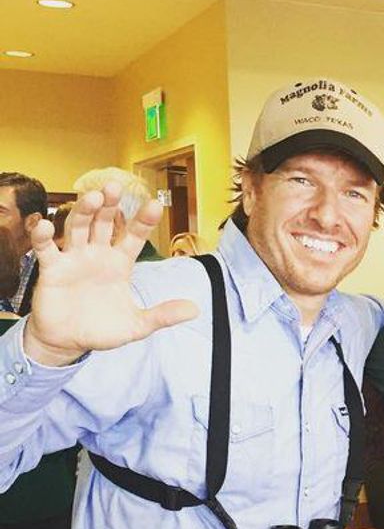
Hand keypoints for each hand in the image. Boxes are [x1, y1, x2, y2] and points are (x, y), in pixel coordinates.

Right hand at [24, 184, 198, 365]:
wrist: (69, 342)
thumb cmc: (102, 330)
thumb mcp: (137, 325)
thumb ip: (163, 315)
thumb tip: (195, 309)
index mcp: (120, 263)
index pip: (133, 237)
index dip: (143, 221)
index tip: (155, 204)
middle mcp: (97, 255)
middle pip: (104, 222)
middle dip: (110, 204)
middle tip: (115, 186)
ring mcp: (74, 259)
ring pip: (78, 227)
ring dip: (84, 211)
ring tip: (92, 196)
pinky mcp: (52, 269)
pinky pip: (46, 248)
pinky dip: (44, 236)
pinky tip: (45, 225)